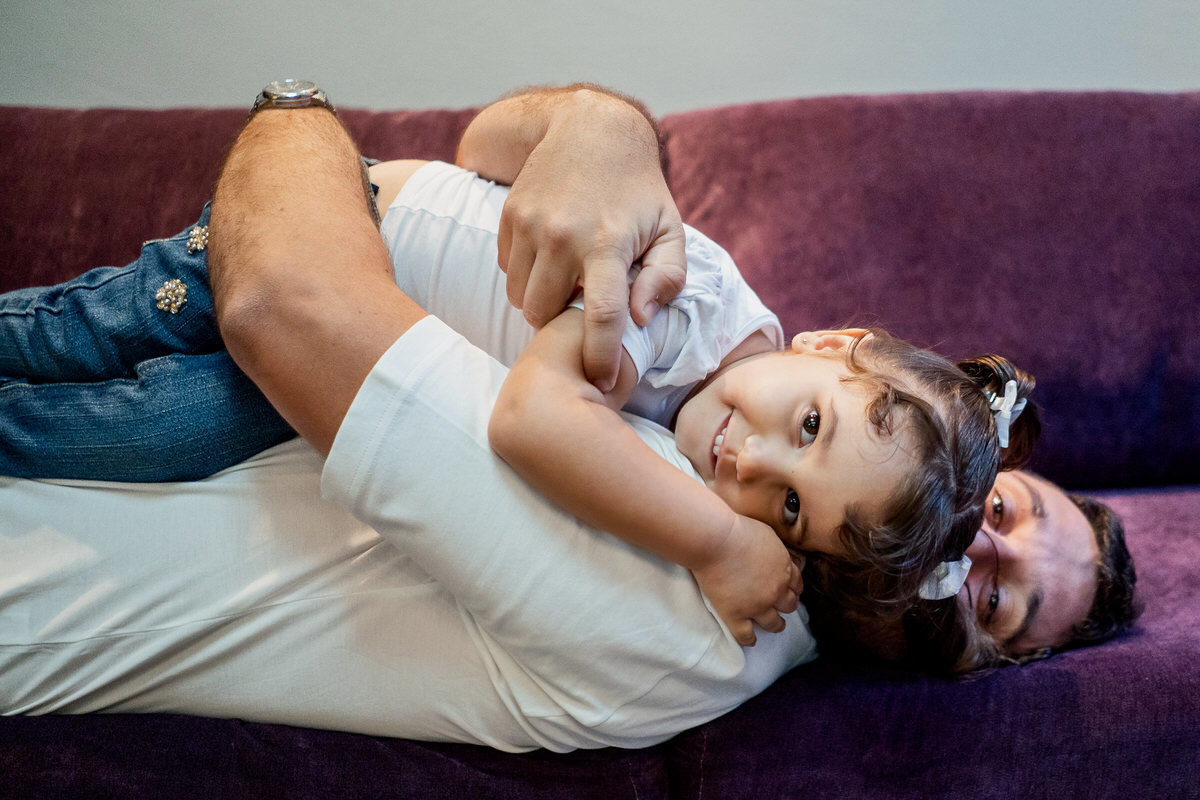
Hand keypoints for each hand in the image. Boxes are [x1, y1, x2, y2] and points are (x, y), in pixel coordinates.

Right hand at [495, 95, 686, 391]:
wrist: (590, 130)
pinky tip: (551, 260)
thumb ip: (668, 277)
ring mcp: (530, 225)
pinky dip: (526, 277)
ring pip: (520, 299)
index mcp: (609, 243)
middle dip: (563, 325)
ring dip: (542, 303)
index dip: (601, 358)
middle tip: (584, 312)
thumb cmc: (638, 191)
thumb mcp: (670, 228)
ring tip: (569, 284)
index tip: (604, 382)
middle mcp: (563, 235)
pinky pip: (508, 272)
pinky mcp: (509, 218)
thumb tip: (642, 318)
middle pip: (546, 315)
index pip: (601, 316)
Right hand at [691, 515, 803, 646]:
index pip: (797, 585)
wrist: (716, 540)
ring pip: (773, 624)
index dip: (793, 589)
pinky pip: (746, 635)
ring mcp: (756, 606)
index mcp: (784, 569)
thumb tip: (785, 557)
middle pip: (789, 605)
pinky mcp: (736, 615)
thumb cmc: (738, 530)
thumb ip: (779, 550)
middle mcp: (775, 591)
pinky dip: (749, 639)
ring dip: (776, 625)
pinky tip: (751, 640)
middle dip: (787, 606)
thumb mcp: (769, 534)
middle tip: (781, 607)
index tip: (790, 591)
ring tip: (775, 626)